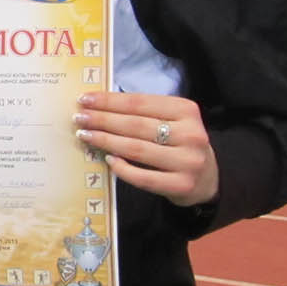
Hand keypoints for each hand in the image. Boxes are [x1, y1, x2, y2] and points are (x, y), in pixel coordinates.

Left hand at [73, 93, 218, 207]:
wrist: (208, 179)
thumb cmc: (180, 143)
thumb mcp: (172, 121)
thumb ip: (144, 113)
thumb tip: (99, 105)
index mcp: (186, 111)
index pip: (140, 102)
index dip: (110, 100)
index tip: (85, 99)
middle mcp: (191, 134)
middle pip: (136, 125)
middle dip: (102, 119)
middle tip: (78, 117)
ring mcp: (187, 162)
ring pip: (137, 149)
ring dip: (106, 141)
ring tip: (84, 134)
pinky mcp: (181, 185)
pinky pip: (143, 178)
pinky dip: (123, 168)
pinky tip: (107, 159)